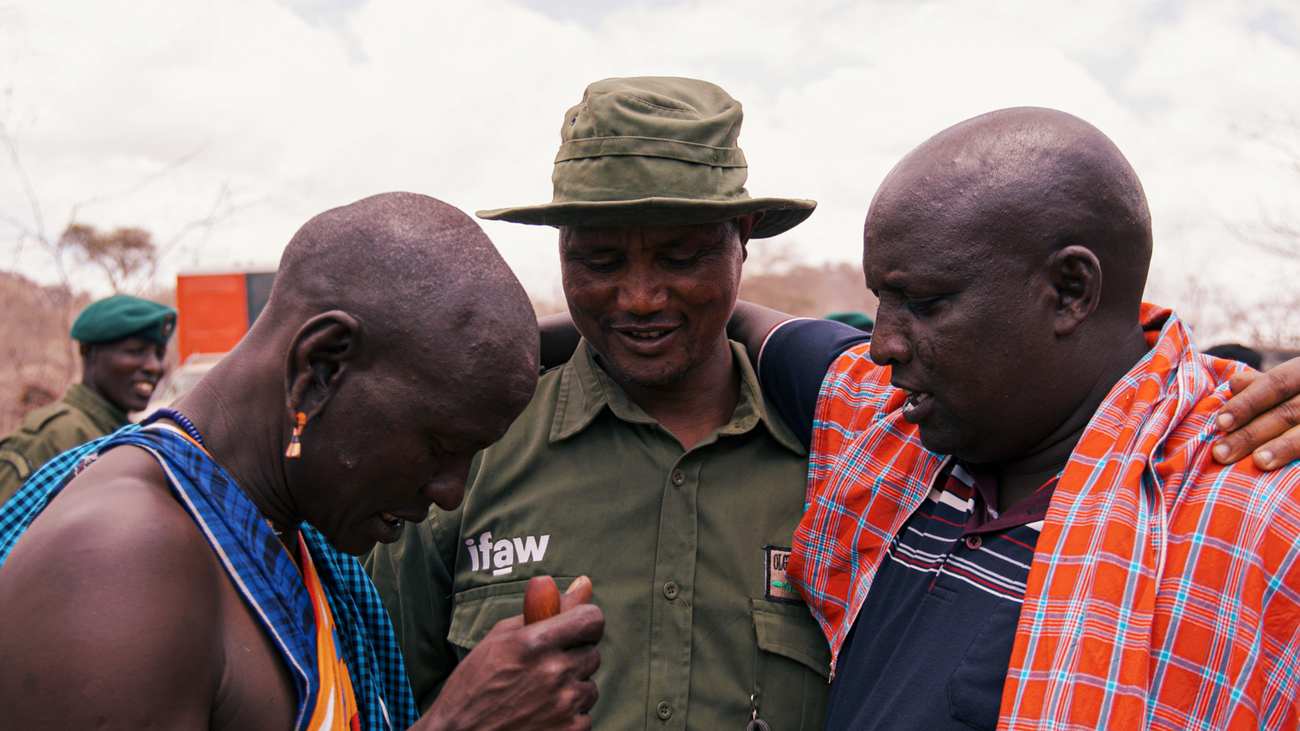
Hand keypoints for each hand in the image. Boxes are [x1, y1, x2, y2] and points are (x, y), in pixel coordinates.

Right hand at [418, 581, 602, 730]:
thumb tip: (583, 583)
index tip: (575, 630)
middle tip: (545, 670)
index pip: (592, 619)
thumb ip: (544, 609)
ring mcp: (564, 705)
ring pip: (590, 687)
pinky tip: (541, 717)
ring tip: (538, 696)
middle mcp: (554, 672)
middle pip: (592, 654)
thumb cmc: (475, 684)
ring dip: (571, 689)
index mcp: (535, 643)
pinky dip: (568, 717)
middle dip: (574, 659)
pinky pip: (585, 716)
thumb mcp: (501, 638)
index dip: (585, 623)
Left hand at [1213, 357, 1299, 470]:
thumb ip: (1264, 384)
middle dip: (1252, 434)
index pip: (1276, 384)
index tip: (1221, 423)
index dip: (1248, 403)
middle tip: (1221, 453)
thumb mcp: (1293, 379)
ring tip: (1258, 462)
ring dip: (1283, 448)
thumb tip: (1234, 384)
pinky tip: (1287, 472)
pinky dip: (1299, 457)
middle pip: (1287, 413)